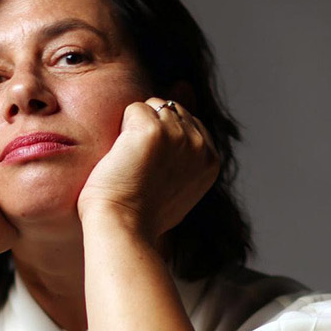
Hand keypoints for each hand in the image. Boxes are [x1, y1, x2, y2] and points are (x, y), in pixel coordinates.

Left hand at [77, 98, 218, 240]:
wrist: (124, 227)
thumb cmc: (142, 214)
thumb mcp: (179, 187)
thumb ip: (187, 157)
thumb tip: (185, 104)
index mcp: (211, 160)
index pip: (188, 121)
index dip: (163, 137)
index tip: (151, 166)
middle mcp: (199, 146)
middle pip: (170, 109)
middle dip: (150, 128)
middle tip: (138, 166)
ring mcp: (178, 136)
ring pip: (152, 106)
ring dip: (134, 128)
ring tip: (130, 161)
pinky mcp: (152, 131)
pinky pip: (133, 110)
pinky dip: (120, 130)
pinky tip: (122, 157)